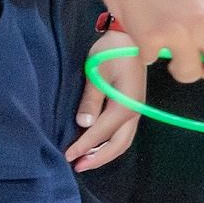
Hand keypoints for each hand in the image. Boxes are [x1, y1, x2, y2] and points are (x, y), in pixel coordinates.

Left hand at [69, 35, 143, 170]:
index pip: (101, 133)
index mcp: (125, 105)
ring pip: (123, 140)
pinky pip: (123, 131)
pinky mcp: (133, 106)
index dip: (83, 146)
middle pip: (118, 144)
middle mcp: (134, 112)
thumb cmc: (111, 51)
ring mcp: (136, 110)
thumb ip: (90, 100)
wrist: (130, 36)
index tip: (67, 156)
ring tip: (86, 160)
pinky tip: (97, 144)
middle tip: (77, 166)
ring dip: (105, 152)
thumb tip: (83, 124)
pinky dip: (110, 142)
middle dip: (98, 158)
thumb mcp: (96, 73)